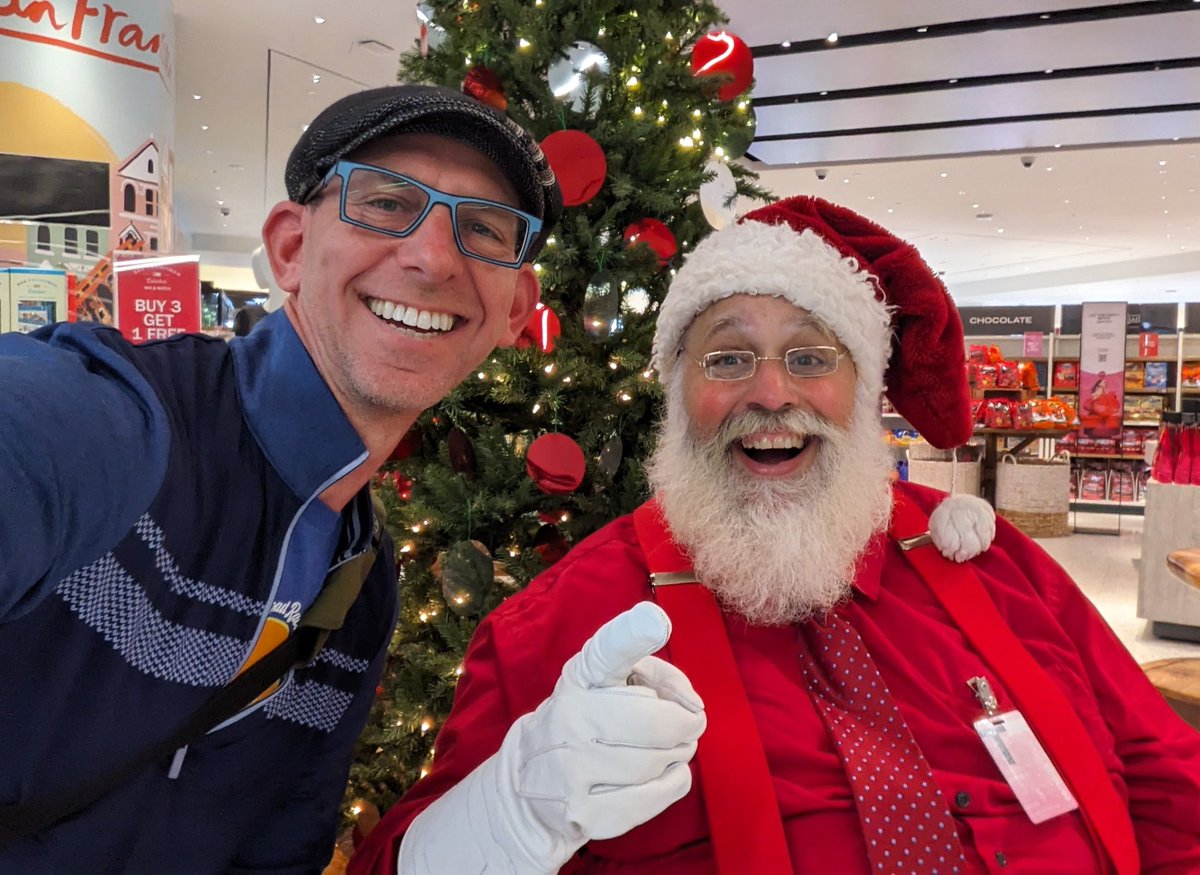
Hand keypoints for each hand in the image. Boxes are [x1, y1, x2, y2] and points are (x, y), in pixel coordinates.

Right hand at [515, 601, 705, 842]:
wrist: (529, 783)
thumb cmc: (587, 719)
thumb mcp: (607, 681)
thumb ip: (656, 675)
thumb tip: (693, 705)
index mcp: (580, 678)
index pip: (606, 652)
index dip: (632, 635)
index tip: (656, 620)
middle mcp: (569, 718)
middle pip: (653, 722)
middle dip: (683, 725)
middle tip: (688, 726)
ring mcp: (570, 769)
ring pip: (655, 762)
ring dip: (678, 755)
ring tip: (671, 750)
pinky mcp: (581, 812)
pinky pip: (650, 798)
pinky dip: (672, 784)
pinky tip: (669, 774)